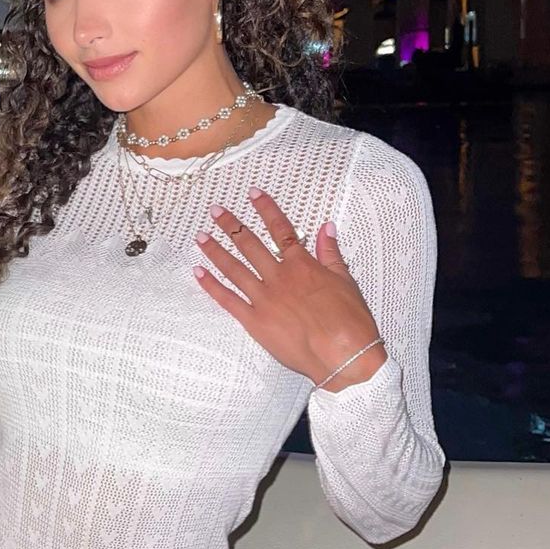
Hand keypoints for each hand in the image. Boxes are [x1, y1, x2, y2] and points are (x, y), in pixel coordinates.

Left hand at [193, 186, 387, 389]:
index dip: (266, 209)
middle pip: (249, 245)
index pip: (280, 230)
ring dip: (216, 250)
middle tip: (215, 211)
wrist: (343, 355)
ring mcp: (264, 299)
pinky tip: (199, 272)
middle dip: (230, 225)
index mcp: (302, 266)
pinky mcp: (255, 322)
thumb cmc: (350, 322)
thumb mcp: (346, 281)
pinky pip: (228, 300)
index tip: (253, 194)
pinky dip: (212, 286)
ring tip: (200, 236)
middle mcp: (279, 278)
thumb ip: (331, 254)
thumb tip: (326, 228)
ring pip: (234, 268)